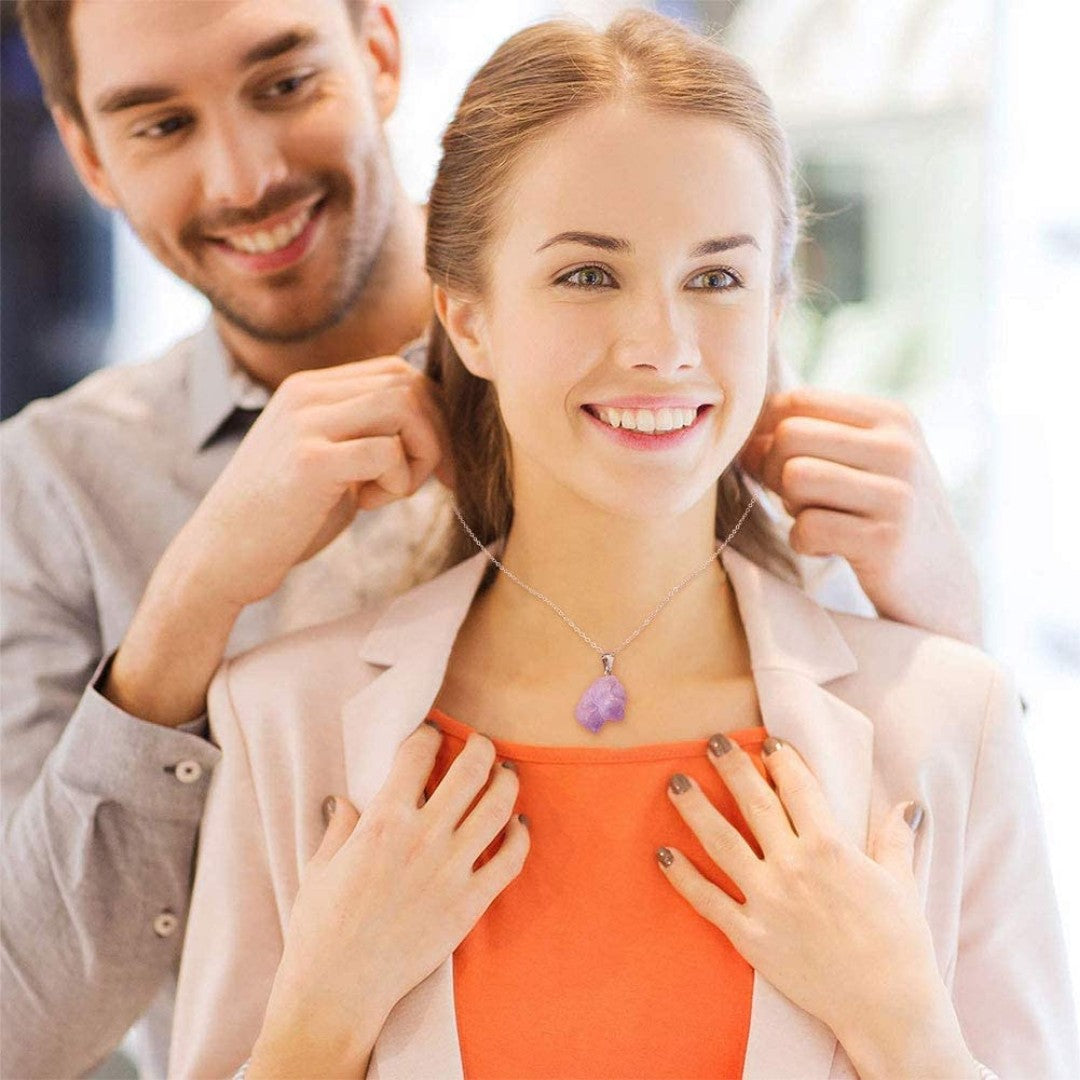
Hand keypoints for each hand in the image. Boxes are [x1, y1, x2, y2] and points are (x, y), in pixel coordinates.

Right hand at [181, 356, 454, 611]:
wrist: (221, 556)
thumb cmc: (283, 516)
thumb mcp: (328, 459)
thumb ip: (367, 434)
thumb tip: (435, 424)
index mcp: (312, 388)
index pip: (398, 371)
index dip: (433, 414)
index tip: (437, 461)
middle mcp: (307, 393)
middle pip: (409, 383)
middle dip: (437, 435)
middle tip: (429, 480)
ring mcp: (305, 422)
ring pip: (405, 407)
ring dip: (421, 455)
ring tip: (394, 490)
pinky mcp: (309, 460)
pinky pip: (387, 451)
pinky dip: (398, 481)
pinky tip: (367, 504)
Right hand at [250, 722, 528, 1076]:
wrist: (339, 989)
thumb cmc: (321, 928)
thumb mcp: (320, 866)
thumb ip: (340, 826)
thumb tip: (347, 800)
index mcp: (383, 822)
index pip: (416, 756)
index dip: (426, 734)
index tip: (431, 731)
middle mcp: (423, 838)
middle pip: (470, 770)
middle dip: (479, 747)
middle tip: (480, 742)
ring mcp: (452, 870)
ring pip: (498, 807)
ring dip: (506, 781)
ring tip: (506, 772)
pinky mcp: (471, 903)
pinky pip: (511, 860)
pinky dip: (521, 836)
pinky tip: (519, 824)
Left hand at [657, 735, 972, 1076]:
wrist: (888, 1009)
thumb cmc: (900, 944)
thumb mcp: (901, 884)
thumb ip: (894, 840)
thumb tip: (907, 806)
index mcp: (831, 848)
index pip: (799, 788)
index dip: (782, 759)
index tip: (767, 739)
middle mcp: (793, 867)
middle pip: (755, 804)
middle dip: (732, 768)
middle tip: (712, 741)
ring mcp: (768, 901)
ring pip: (722, 843)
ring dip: (696, 809)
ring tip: (674, 782)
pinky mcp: (751, 936)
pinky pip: (708, 901)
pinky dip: (682, 878)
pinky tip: (662, 855)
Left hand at [739, 388, 982, 646]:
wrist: (940, 583)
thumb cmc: (882, 515)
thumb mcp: (864, 461)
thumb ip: (813, 438)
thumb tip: (744, 439)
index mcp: (891, 417)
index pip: (796, 401)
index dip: (764, 434)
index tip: (771, 465)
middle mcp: (899, 447)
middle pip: (788, 436)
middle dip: (773, 471)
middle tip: (795, 500)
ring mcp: (897, 493)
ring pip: (794, 477)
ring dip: (791, 507)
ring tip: (817, 519)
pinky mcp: (885, 541)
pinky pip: (806, 528)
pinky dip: (804, 543)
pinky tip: (830, 549)